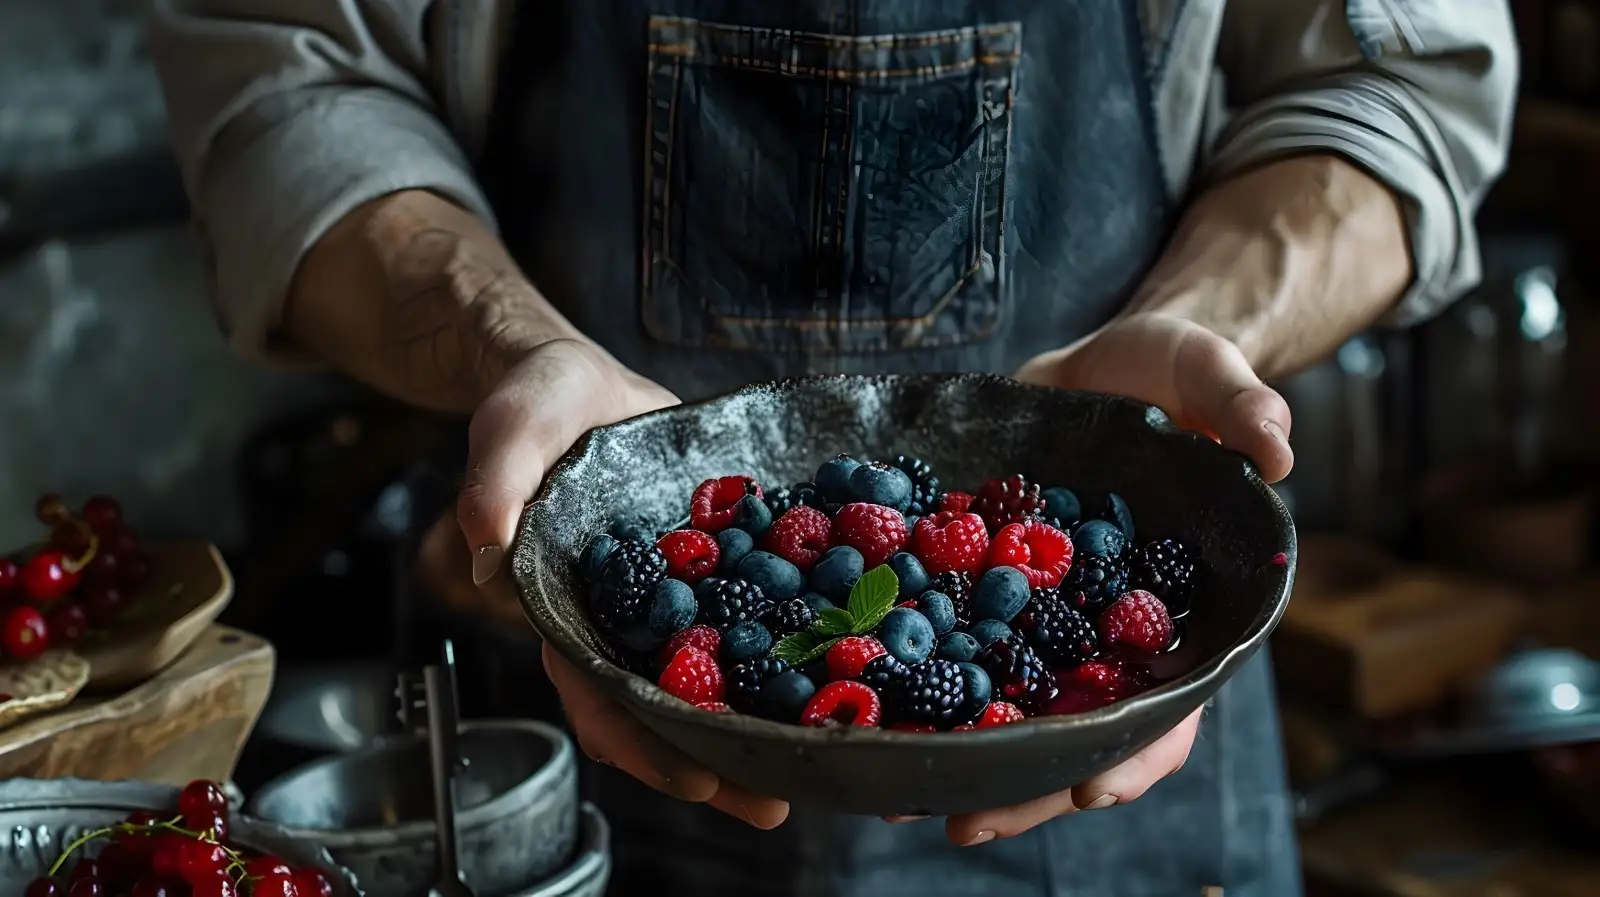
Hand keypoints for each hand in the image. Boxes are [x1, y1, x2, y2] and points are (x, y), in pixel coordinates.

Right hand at [453, 337, 790, 830]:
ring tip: (821, 757)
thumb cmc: (538, 408)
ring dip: (760, 718)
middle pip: (666, 706)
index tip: (689, 773)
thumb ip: (496, 483)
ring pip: (717, 674)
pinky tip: (844, 664)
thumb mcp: (510, 431)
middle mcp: (626, 619)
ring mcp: (678, 598)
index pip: (596, 692)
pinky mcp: (721, 567)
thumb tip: (490, 545)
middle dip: (715, 757)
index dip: (638, 738)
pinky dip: (793, 643)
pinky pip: (757, 613)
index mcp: (569, 609)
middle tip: (774, 800)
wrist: (590, 386)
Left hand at [923, 312, 1293, 846]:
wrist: (1105, 362)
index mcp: (1185, 608)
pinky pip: (962, 642)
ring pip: (1017, 707)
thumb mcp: (1208, 373)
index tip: (1092, 789)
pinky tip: (875, 709)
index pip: (1175, 700)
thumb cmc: (1175, 373)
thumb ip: (1241, 404)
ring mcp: (1053, 615)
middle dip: (1031, 784)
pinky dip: (926, 681)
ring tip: (903, 799)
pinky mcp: (997, 585)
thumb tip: (1276, 448)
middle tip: (968, 821)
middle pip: (1083, 731)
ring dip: (970, 756)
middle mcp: (1116, 630)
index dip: (1139, 750)